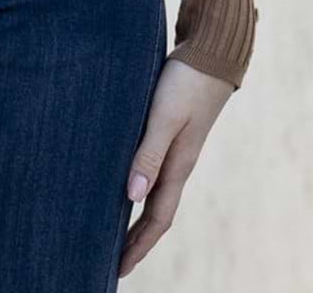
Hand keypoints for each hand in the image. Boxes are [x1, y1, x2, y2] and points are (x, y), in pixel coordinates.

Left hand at [119, 56, 233, 276]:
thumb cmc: (185, 82)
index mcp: (178, 166)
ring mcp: (177, 149)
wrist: (210, 54)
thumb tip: (132, 196)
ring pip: (154, 193)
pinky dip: (139, 187)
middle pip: (156, 213)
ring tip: (114, 231)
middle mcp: (178, 164)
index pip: (157, 219)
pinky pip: (154, 172)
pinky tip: (125, 182)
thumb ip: (149, 153)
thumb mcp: (165, 116)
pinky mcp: (172, 132)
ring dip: (137, 217)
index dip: (138, 246)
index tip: (118, 269)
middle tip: (113, 263)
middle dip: (136, 240)